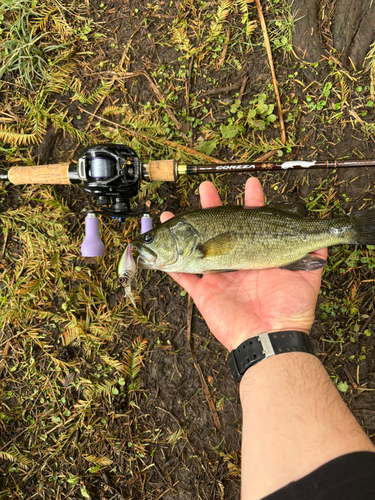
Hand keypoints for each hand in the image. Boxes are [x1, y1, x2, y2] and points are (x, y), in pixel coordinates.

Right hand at [160, 178, 326, 350]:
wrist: (271, 336)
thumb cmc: (291, 307)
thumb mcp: (307, 275)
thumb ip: (314, 253)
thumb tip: (327, 234)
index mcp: (258, 254)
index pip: (253, 221)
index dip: (252, 202)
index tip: (251, 184)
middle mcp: (237, 261)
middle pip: (220, 229)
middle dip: (213, 207)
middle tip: (207, 189)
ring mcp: (219, 276)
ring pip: (196, 247)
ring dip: (185, 230)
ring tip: (173, 212)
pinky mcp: (204, 292)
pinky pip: (182, 276)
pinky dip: (169, 264)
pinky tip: (158, 247)